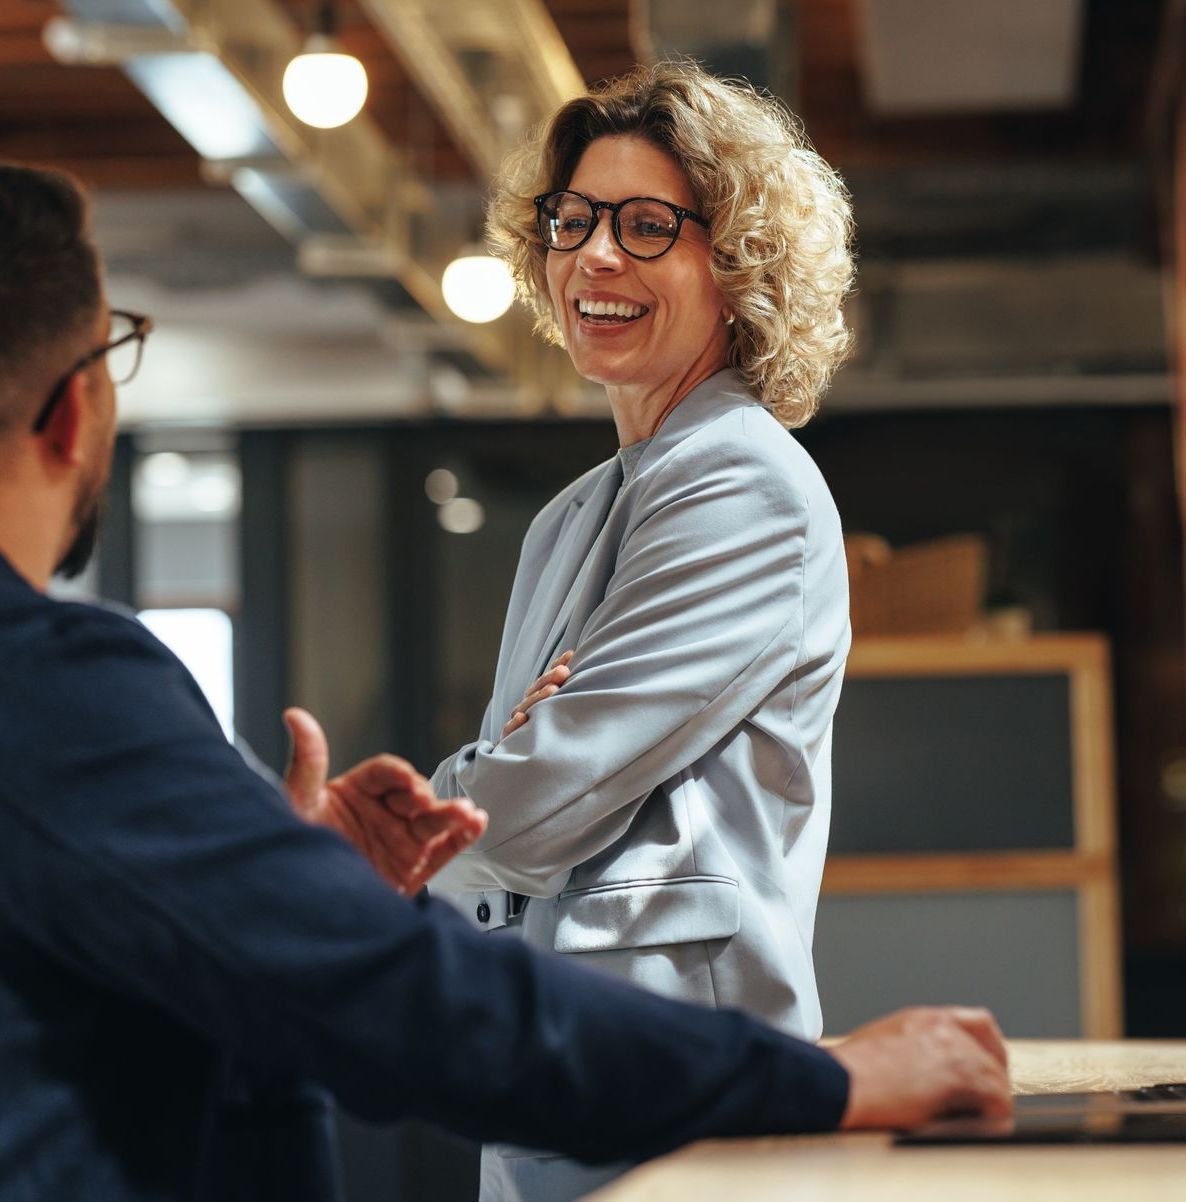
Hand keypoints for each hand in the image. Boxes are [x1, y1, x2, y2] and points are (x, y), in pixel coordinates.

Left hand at [283, 707, 486, 895]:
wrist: (296, 914)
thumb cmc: (289, 854)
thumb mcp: (297, 803)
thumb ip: (306, 762)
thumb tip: (295, 715)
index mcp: (354, 794)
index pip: (384, 774)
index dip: (398, 774)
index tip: (405, 780)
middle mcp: (380, 815)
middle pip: (413, 795)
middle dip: (424, 796)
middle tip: (424, 804)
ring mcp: (398, 841)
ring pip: (432, 821)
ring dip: (452, 813)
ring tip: (466, 813)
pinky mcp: (412, 869)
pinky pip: (443, 849)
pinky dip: (462, 837)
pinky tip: (476, 824)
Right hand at [501, 651, 573, 738]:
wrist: (528, 769)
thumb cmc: (550, 738)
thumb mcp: (560, 716)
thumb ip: (567, 693)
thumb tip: (580, 665)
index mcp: (537, 700)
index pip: (546, 680)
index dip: (556, 666)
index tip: (570, 656)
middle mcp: (526, 709)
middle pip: (535, 690)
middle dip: (549, 679)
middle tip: (564, 672)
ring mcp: (517, 724)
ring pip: (524, 707)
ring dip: (537, 697)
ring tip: (552, 690)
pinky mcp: (509, 741)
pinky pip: (509, 731)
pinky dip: (514, 724)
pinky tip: (522, 718)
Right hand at [830, 1006, 1011, 1128]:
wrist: (841, 1081)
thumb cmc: (847, 1071)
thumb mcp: (879, 1043)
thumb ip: (907, 1049)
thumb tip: (914, 1075)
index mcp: (923, 1019)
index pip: (977, 1022)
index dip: (989, 1048)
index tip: (988, 1067)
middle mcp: (943, 1028)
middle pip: (993, 1052)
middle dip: (992, 1080)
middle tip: (986, 1104)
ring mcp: (954, 1050)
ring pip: (997, 1079)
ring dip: (991, 1102)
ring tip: (976, 1122)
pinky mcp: (960, 1076)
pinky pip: (998, 1101)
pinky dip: (993, 1118)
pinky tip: (977, 1127)